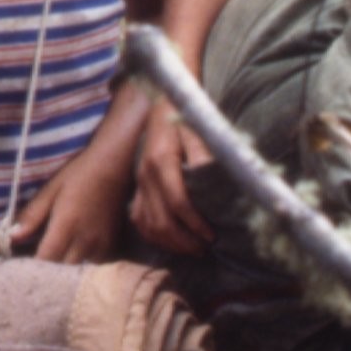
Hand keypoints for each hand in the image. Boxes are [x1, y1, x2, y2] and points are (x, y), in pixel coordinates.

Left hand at [9, 138, 129, 262]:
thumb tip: (12, 237)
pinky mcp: (112, 245)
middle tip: (38, 257)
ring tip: (58, 253)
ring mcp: (101, 245)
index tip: (23, 262)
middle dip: (48, 267)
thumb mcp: (51, 189)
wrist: (115, 166)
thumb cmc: (80, 174)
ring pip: (77, 268)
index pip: (46, 259)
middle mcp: (85, 240)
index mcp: (67, 225)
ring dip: (65, 264)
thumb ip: (32, 215)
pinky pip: (92, 263)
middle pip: (61, 268)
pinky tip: (77, 248)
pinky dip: (82, 261)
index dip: (32, 265)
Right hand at [127, 101, 214, 253]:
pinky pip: (139, 220)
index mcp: (161, 161)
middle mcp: (146, 175)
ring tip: (192, 249)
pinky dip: (154, 235)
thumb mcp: (200, 130)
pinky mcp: (138, 187)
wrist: (165, 102)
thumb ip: (205, 156)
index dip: (194, 224)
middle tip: (205, 248)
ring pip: (148, 225)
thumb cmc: (188, 116)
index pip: (177, 202)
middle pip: (161, 220)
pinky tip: (171, 241)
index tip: (212, 236)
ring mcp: (139, 183)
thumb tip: (211, 182)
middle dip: (184, 240)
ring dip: (170, 243)